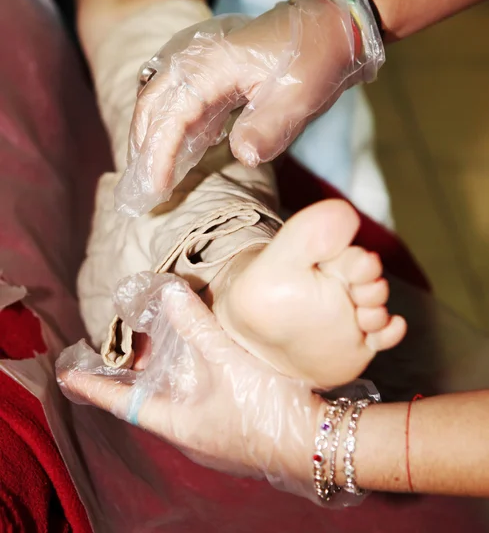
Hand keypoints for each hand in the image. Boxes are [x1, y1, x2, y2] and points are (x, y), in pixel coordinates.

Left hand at [56, 272, 321, 500]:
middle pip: (150, 400)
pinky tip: (200, 360)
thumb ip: (198, 326)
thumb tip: (169, 291)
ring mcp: (213, 432)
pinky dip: (189, 378)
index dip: (94, 386)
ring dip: (162, 375)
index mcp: (178, 423)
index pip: (123, 403)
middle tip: (120, 348)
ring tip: (153, 349)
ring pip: (176, 400)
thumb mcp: (227, 362)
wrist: (318, 441)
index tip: (67, 375)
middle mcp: (190, 432)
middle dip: (133, 375)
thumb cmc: (266, 410)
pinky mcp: (234, 425)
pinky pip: (199, 400)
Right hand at [114, 0, 383, 215]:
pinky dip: (170, 126)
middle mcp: (198, 60)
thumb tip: (243, 157)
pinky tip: (174, 151)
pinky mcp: (211, 73)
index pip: (172, 112)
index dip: (160, 151)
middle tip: (143, 185)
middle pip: (152, 103)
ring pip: (160, 100)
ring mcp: (202, 63)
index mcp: (213, 64)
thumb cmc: (314, 60)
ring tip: (149, 171)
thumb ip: (268, 128)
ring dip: (151, 135)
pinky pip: (179, 99)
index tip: (156, 186)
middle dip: (143, 145)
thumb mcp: (298, 98)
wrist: (327, 29)